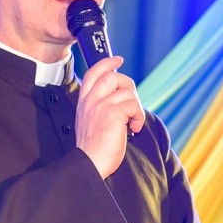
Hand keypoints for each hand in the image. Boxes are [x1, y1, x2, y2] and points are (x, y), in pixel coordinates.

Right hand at [76, 56, 144, 178]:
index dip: (107, 63)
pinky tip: (132, 129)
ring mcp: (101, 105)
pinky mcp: (113, 113)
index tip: (118, 59)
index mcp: (84, 101)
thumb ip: (99, 106)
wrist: (90, 162)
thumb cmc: (93, 147)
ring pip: (128, 92)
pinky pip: (133, 106)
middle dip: (128, 85)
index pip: (93, 73)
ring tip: (131, 123)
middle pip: (113, 76)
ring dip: (135, 107)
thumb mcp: (90, 121)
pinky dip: (138, 117)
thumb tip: (119, 96)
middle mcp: (90, 100)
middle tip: (132, 103)